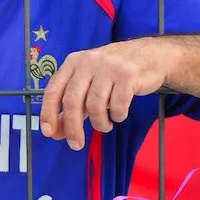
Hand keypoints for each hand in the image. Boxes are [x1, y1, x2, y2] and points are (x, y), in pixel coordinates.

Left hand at [39, 39, 171, 150]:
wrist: (151, 55)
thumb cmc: (114, 73)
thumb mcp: (90, 82)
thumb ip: (73, 105)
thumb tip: (56, 131)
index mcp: (74, 62)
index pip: (54, 89)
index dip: (48, 113)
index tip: (49, 132)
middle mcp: (89, 62)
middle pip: (73, 100)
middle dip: (73, 127)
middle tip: (76, 144)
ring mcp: (109, 67)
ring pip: (95, 105)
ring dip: (99, 123)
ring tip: (105, 125)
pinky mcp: (128, 75)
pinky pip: (117, 105)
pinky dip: (117, 116)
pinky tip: (119, 114)